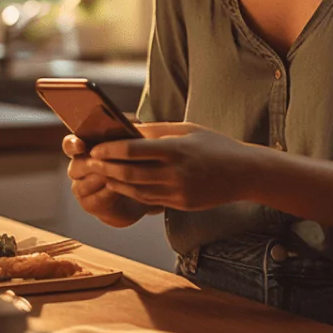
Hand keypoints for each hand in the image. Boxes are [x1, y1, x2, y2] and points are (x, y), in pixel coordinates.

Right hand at [63, 134, 159, 227]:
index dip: (72, 144)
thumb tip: (129, 121)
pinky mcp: (89, 205)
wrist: (141, 191)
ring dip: (103, 178)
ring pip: (85, 184)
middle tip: (107, 162)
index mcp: (84, 150)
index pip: (70, 145)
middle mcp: (78, 168)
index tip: (81, 145)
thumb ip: (124, 133)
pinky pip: (96, 199)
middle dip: (93, 164)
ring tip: (120, 174)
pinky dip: (109, 193)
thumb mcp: (131, 145)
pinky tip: (122, 188)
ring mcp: (81, 188)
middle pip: (76, 166)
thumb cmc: (135, 162)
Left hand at [87, 123, 258, 211]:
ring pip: (135, 190)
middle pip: (129, 173)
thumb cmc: (215, 145)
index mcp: (176, 149)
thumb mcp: (188, 129)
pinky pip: (148, 200)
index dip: (110, 150)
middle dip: (105, 168)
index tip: (95, 148)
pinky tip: (121, 184)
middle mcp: (175, 173)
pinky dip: (131, 192)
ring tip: (101, 174)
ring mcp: (177, 192)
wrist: (243, 173)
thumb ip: (156, 130)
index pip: (134, 150)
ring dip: (114, 182)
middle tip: (89, 163)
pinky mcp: (180, 204)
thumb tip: (126, 127)